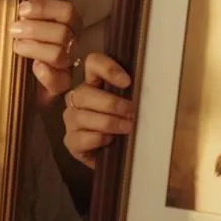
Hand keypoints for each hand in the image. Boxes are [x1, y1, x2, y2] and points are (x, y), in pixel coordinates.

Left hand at [10, 0, 80, 102]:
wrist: (23, 83)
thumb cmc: (25, 49)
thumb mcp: (27, 28)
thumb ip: (29, 16)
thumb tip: (23, 9)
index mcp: (68, 26)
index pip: (67, 12)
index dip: (44, 8)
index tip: (22, 10)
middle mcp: (72, 45)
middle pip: (62, 32)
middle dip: (34, 29)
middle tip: (13, 30)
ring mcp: (68, 67)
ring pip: (59, 54)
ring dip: (34, 48)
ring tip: (16, 47)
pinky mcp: (60, 87)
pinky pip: (58, 80)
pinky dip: (45, 72)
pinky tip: (34, 67)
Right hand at [63, 53, 134, 168]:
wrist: (119, 156)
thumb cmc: (125, 126)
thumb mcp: (130, 108)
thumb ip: (133, 96)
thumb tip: (149, 91)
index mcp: (93, 83)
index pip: (93, 63)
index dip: (108, 69)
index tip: (127, 82)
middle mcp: (77, 98)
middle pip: (85, 93)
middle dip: (110, 103)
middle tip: (130, 112)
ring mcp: (71, 120)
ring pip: (81, 116)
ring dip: (107, 122)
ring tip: (126, 128)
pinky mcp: (70, 141)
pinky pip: (79, 137)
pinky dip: (96, 139)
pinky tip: (109, 141)